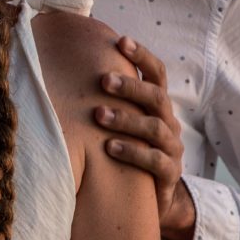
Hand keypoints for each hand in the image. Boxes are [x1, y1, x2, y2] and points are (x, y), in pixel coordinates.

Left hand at [95, 36, 195, 239]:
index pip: (157, 73)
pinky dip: (133, 152)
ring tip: (98, 115)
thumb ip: (106, 99)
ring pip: (155, 127)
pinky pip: (155, 160)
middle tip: (103, 79)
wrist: (149, 199)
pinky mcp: (170, 174)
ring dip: (126, 119)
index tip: (121, 41)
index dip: (142, 56)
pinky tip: (109, 147)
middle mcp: (168, 122)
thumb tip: (68, 66)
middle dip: (130, 86)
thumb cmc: (125, 151)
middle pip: (156, 97)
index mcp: (158, 105)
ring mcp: (172, 148)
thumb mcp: (120, 124)